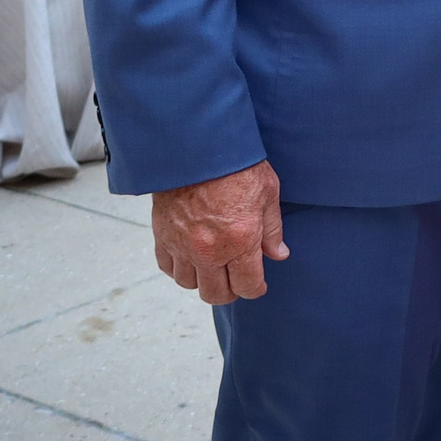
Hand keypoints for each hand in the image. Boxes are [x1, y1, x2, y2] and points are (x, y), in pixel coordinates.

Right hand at [151, 160, 287, 303]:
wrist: (197, 147)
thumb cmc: (236, 165)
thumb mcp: (268, 193)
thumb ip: (272, 229)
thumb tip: (278, 254)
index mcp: (240, 241)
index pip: (247, 287)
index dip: (255, 288)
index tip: (257, 284)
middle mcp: (209, 250)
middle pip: (216, 294)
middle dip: (230, 291)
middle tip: (236, 279)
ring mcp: (183, 245)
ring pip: (189, 284)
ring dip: (203, 279)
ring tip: (213, 266)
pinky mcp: (162, 235)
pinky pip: (168, 267)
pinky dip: (179, 267)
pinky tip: (190, 256)